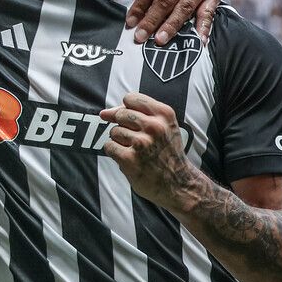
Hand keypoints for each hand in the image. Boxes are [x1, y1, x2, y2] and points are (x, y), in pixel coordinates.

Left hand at [100, 92, 199, 209]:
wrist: (178, 183)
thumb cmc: (166, 151)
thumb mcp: (164, 126)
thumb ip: (136, 113)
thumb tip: (103, 113)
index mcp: (164, 114)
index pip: (130, 98)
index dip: (125, 107)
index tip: (131, 119)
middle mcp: (154, 127)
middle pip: (120, 114)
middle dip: (122, 125)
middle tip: (136, 139)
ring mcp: (142, 143)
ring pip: (114, 131)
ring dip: (120, 141)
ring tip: (136, 151)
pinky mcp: (130, 159)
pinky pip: (109, 146)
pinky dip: (115, 153)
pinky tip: (130, 158)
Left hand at [109, 0, 221, 44]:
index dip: (140, 6)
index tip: (130, 22)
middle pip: (167, 0)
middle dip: (152, 20)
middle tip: (140, 37)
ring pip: (185, 8)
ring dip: (172, 26)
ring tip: (160, 40)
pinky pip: (209, 12)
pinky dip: (204, 27)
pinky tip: (199, 41)